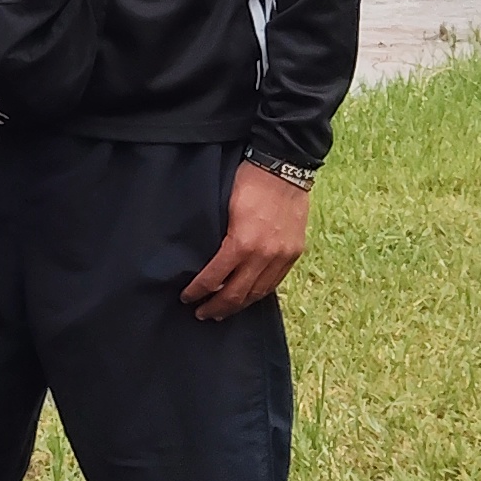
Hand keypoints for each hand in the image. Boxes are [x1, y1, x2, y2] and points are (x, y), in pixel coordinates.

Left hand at [181, 163, 312, 321]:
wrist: (284, 167)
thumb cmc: (248, 181)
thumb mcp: (223, 208)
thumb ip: (218, 238)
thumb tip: (205, 263)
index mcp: (241, 243)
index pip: (215, 278)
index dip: (199, 291)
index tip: (186, 298)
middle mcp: (264, 255)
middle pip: (237, 293)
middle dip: (217, 307)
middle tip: (201, 314)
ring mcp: (282, 255)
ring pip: (259, 292)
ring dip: (239, 305)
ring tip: (223, 312)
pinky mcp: (294, 252)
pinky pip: (275, 282)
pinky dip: (259, 293)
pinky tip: (248, 296)